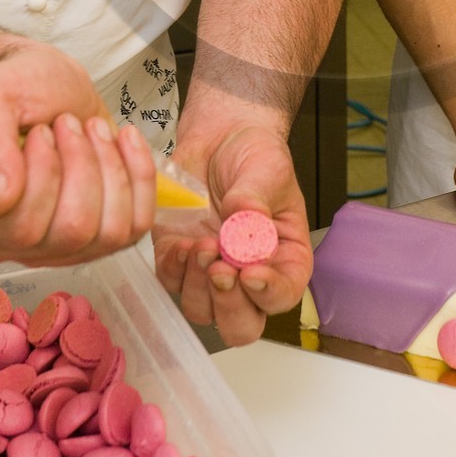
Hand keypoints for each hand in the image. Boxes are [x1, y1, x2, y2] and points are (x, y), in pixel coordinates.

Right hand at [0, 47, 156, 265]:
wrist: (45, 84)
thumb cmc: (13, 88)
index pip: (18, 228)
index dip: (43, 175)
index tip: (43, 130)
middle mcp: (10, 243)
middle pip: (69, 231)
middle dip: (81, 165)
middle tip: (68, 123)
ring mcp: (57, 247)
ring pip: (107, 232)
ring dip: (108, 167)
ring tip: (91, 127)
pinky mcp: (99, 236)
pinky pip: (135, 225)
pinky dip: (138, 175)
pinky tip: (123, 139)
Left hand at [152, 125, 310, 345]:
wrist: (221, 133)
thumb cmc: (255, 154)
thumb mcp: (268, 170)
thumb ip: (256, 199)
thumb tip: (245, 226)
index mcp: (285, 258)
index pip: (282, 295)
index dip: (268, 294)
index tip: (250, 273)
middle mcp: (249, 274)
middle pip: (242, 323)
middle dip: (229, 305)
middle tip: (221, 270)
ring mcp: (211, 270)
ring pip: (201, 310)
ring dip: (199, 286)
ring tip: (202, 245)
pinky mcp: (178, 257)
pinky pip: (170, 282)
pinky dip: (173, 269)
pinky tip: (180, 244)